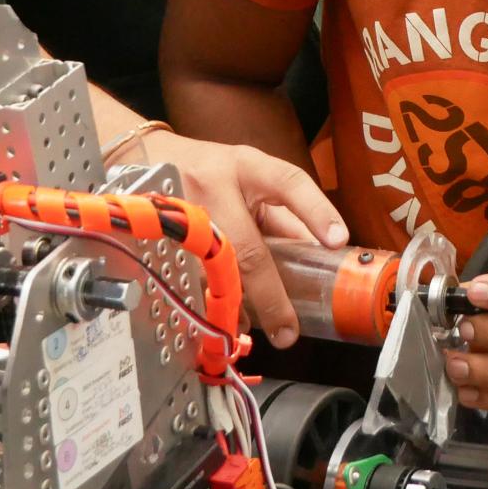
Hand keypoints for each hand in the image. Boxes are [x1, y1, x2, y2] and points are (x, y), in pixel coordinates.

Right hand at [144, 131, 347, 348]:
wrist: (150, 159)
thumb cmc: (213, 171)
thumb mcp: (251, 177)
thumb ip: (282, 214)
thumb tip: (317, 254)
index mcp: (247, 167)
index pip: (287, 182)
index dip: (315, 210)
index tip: (337, 240)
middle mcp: (215, 186)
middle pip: (247, 248)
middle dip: (271, 295)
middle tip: (288, 329)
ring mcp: (184, 213)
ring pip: (214, 272)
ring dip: (240, 308)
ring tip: (261, 329)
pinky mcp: (163, 239)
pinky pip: (192, 280)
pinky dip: (213, 303)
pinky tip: (227, 318)